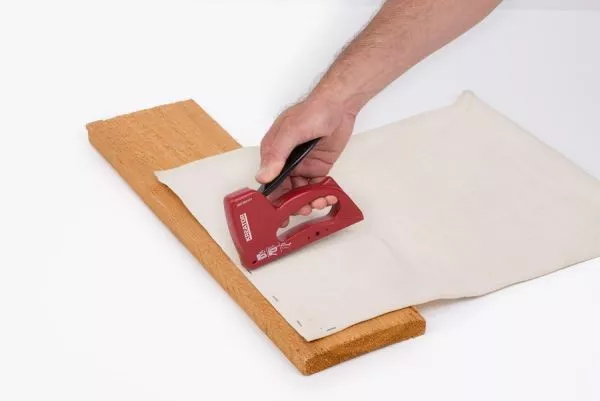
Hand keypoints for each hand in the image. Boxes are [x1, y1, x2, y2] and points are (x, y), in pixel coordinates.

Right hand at [256, 94, 356, 216]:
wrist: (339, 105)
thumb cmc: (312, 111)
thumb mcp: (291, 130)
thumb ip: (278, 153)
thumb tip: (264, 175)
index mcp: (273, 152)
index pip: (269, 180)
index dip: (272, 198)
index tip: (278, 213)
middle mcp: (286, 161)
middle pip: (285, 190)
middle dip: (292, 203)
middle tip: (302, 210)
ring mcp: (302, 166)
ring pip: (301, 191)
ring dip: (308, 201)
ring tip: (318, 203)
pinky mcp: (318, 168)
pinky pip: (316, 187)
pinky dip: (321, 195)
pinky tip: (327, 198)